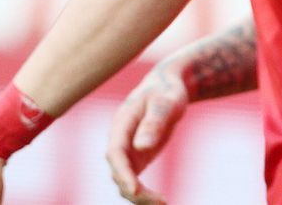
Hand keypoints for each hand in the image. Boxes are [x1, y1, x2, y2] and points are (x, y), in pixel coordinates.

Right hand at [105, 64, 189, 204]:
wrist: (166, 88)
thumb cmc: (166, 91)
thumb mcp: (165, 102)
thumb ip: (154, 122)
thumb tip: (142, 146)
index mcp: (121, 124)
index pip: (115, 153)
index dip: (122, 173)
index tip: (135, 189)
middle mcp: (119, 141)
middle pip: (118, 172)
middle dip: (134, 191)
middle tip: (160, 201)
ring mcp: (126, 152)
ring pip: (124, 181)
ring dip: (139, 197)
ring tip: (163, 203)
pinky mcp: (136, 159)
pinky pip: (134, 181)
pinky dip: (144, 194)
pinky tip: (161, 201)